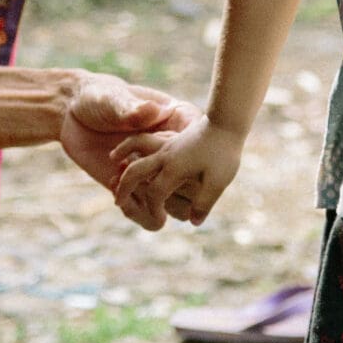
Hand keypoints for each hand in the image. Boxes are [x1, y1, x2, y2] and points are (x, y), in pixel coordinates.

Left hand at [59, 74, 193, 198]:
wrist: (71, 112)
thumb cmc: (98, 96)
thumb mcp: (112, 98)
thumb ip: (131, 107)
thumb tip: (151, 111)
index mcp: (179, 123)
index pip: (202, 152)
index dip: (188, 162)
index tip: (159, 162)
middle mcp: (175, 152)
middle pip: (195, 187)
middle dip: (169, 190)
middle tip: (138, 177)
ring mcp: (159, 172)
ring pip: (176, 207)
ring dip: (153, 205)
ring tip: (123, 188)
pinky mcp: (140, 187)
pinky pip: (152, 214)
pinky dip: (137, 210)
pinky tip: (116, 192)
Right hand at [113, 118, 244, 233]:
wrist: (227, 120)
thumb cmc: (225, 151)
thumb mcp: (218, 181)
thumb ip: (204, 203)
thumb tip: (194, 222)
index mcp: (173, 170)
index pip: (154, 194)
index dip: (152, 209)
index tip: (157, 218)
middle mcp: (165, 156)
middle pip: (135, 172)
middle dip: (124, 187)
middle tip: (116, 200)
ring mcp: (167, 143)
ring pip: (136, 147)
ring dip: (123, 155)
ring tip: (114, 161)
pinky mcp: (173, 135)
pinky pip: (147, 137)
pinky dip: (135, 142)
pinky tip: (137, 145)